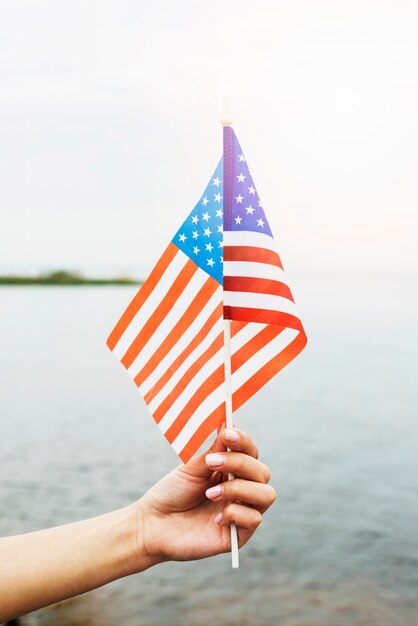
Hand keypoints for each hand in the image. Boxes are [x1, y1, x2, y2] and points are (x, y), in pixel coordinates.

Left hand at [134, 427, 275, 564]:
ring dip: (239, 488)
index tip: (228, 434)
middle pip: (263, 472)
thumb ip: (213, 450)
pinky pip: (254, 519)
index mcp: (232, 471)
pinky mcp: (238, 536)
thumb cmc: (172, 492)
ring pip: (266, 494)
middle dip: (239, 463)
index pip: (251, 452)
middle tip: (212, 462)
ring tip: (211, 493)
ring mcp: (242, 512)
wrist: (154, 523)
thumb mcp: (192, 467)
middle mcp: (241, 490)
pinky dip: (235, 513)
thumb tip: (228, 423)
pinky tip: (215, 518)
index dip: (244, 441)